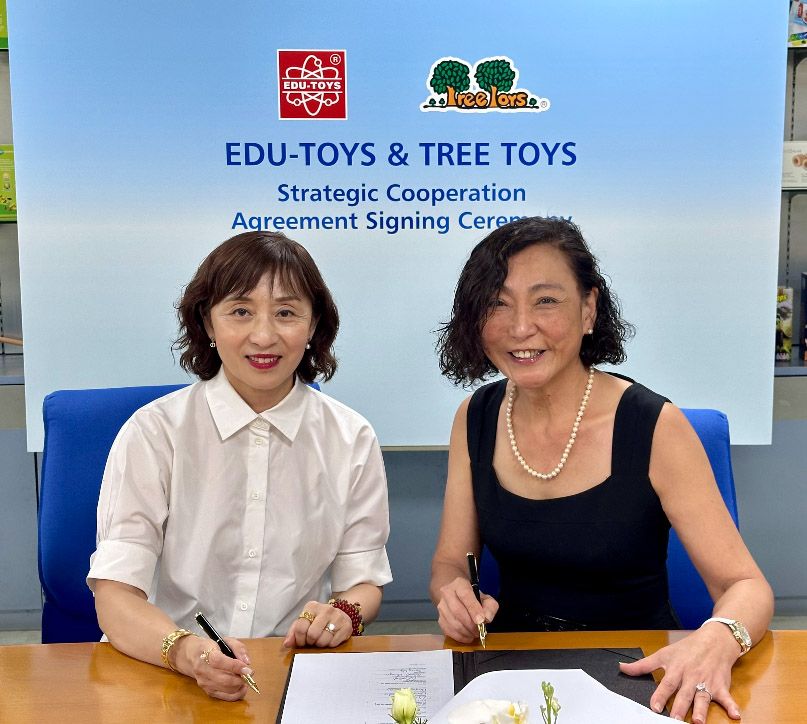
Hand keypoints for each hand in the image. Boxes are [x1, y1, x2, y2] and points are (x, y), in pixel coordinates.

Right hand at [174, 634, 253, 700]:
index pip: (219, 661)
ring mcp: (204, 682)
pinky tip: (241, 687)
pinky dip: (236, 694)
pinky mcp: (207, 691)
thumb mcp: (226, 640)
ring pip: (225, 689)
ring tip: (245, 678)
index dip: (235, 666)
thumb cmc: (212, 647)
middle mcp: (202, 670)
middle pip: (224, 679)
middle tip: (249, 674)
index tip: (248, 669)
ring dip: (239, 686)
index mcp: (206, 653)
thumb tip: (247, 663)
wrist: (192, 656)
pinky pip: (224, 697)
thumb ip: (239, 648)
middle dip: (240, 679)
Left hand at [283, 600, 352, 647]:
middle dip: (310, 642)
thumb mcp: (304, 622)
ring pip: (323, 640)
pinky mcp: (347, 626)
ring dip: (320, 644)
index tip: (302, 641)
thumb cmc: (318, 620)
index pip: (300, 627)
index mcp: (312, 606)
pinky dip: (330, 645)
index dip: (299, 639)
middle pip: (312, 634)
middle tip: (312, 641)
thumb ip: (293, 632)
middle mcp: (326, 609)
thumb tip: (287, 644)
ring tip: (321, 639)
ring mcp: (338, 616)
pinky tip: (330, 639)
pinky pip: (334, 643)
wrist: (340, 614)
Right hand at [435, 576, 497, 643]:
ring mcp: (441, 606)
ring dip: (465, 632)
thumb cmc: (473, 598)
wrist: (456, 596)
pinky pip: (448, 630)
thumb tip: (486, 619)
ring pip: (452, 622)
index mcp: (460, 584)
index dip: (473, 609)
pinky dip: (459, 636)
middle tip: (479, 631)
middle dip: (470, 624)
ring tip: (474, 634)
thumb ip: (490, 607)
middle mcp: (447, 593)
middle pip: (457, 610)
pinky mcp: (439, 618)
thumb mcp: (485, 598)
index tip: (481, 621)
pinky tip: (467, 636)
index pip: (465, 595)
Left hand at [619, 626, 741, 722]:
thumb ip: (643, 665)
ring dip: (701, 710)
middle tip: (674, 720)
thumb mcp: (664, 654)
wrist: (714, 640)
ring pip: (703, 698)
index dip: (660, 695)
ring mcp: (706, 682)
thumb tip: (622, 668)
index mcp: (676, 670)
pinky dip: (732, 706)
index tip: (655, 707)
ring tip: (697, 721)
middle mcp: (691, 677)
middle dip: (679, 707)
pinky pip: (727, 697)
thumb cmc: (687, 648)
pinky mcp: (721, 685)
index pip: (667, 684)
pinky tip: (735, 715)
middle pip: (684, 694)